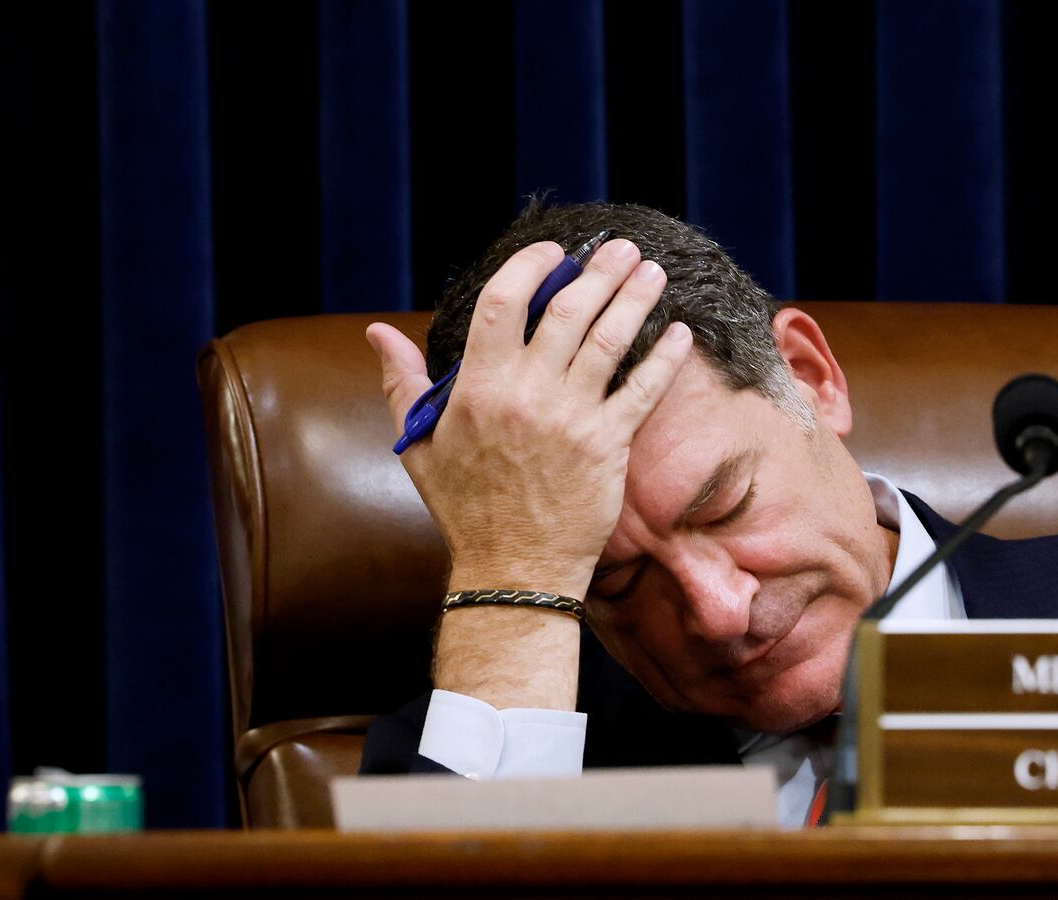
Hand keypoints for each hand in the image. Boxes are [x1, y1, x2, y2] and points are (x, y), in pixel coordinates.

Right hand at [366, 239, 692, 596]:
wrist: (512, 568)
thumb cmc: (465, 507)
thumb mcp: (418, 444)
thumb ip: (402, 383)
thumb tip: (378, 333)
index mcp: (478, 386)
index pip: (501, 301)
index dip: (529, 265)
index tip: (553, 251)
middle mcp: (526, 394)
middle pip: (567, 310)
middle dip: (599, 271)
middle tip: (622, 247)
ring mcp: (571, 418)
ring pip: (610, 340)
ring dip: (635, 299)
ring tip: (653, 272)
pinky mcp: (608, 446)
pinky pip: (642, 390)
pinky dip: (664, 359)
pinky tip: (680, 334)